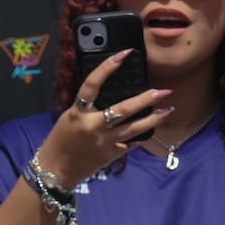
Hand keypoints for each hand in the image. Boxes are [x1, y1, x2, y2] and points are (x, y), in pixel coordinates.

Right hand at [35, 49, 172, 189]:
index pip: (92, 85)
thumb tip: (109, 94)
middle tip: (163, 91)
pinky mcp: (111, 155)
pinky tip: (151, 129)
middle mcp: (93, 126)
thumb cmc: (59, 141)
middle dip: (145, 99)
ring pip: (134, 128)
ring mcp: (104, 141)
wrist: (56, 170)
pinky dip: (141, 135)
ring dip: (153, 119)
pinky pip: (131, 143)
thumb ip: (86, 108)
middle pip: (124, 109)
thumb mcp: (69, 118)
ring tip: (168, 110)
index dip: (107, 67)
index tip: (124, 54)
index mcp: (78, 113)